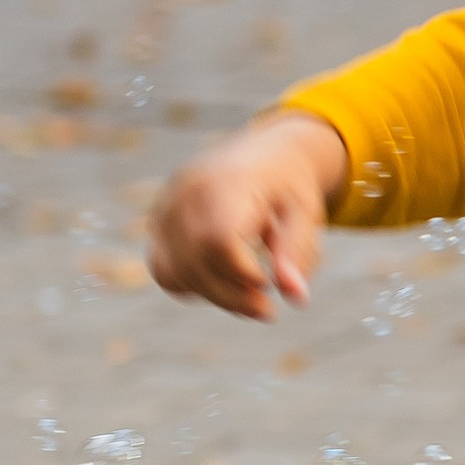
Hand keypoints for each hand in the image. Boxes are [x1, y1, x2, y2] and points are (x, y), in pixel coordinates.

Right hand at [146, 110, 348, 320]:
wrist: (264, 153)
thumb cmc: (288, 186)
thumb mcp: (306, 212)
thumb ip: (299, 252)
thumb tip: (295, 297)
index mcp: (225, 182)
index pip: (218, 239)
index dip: (242, 274)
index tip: (269, 284)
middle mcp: (185, 193)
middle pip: (194, 261)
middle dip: (233, 296)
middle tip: (268, 311)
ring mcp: (165, 207)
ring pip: (175, 272)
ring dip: (216, 296)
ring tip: (252, 295)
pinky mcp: (158, 223)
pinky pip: (165, 270)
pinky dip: (193, 286)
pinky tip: (225, 282)